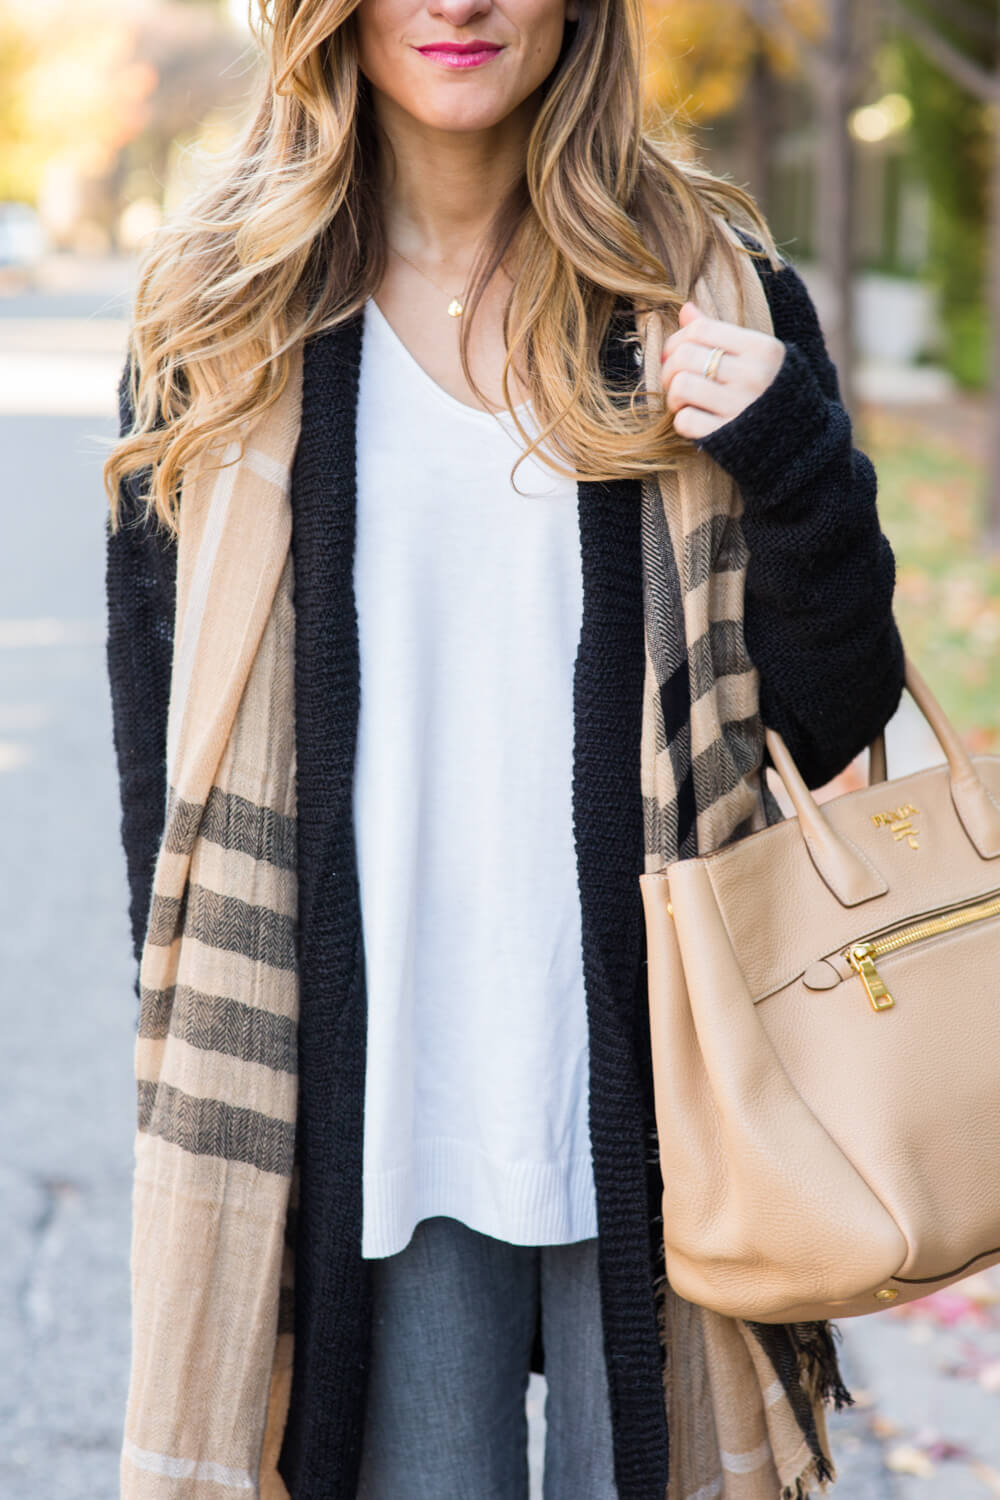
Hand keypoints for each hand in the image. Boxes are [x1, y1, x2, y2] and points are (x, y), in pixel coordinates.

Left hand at [659, 299, 786, 442]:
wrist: (802, 443)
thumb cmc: (774, 393)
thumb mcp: (759, 357)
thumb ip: (721, 332)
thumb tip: (686, 309)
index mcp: (762, 349)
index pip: (701, 329)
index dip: (678, 339)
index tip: (676, 353)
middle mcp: (752, 376)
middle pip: (685, 356)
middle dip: (669, 368)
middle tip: (673, 379)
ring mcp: (739, 407)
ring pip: (681, 386)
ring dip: (673, 395)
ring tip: (682, 401)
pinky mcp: (727, 437)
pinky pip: (685, 421)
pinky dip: (682, 421)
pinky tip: (694, 419)